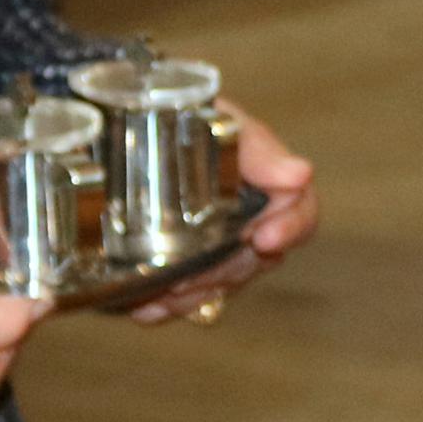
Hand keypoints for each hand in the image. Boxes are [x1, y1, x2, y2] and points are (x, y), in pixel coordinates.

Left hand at [125, 104, 318, 325]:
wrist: (121, 125)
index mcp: (266, 186)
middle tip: (190, 274)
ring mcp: (216, 249)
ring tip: (161, 292)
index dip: (290, 227)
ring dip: (192, 295)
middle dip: (224, 271)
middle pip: (257, 261)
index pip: (301, 213)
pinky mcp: (182, 270)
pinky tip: (144, 306)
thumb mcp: (219, 118)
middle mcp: (248, 222)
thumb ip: (257, 147)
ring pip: (220, 286)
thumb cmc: (181, 115)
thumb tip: (301, 173)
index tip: (265, 237)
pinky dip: (164, 307)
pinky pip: (183, 301)